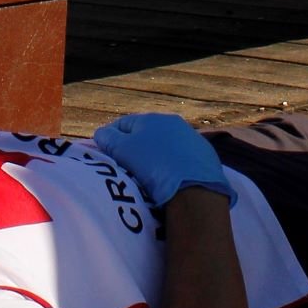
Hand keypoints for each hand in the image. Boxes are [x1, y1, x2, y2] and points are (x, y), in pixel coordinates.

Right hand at [92, 112, 233, 207]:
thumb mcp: (122, 151)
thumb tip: (101, 133)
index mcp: (151, 118)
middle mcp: (173, 122)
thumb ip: (107, 138)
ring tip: (150, 175)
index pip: (122, 124)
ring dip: (156, 155)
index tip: (106, 154)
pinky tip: (172, 179)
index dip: (111, 138)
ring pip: (166, 145)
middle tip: (127, 166)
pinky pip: (183, 158)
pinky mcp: (207, 156)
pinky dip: (175, 165)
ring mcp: (192, 138)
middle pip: (146, 133)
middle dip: (135, 146)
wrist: (195, 190)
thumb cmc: (152, 166)